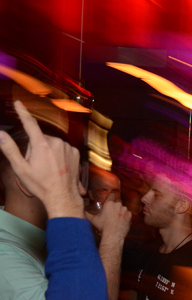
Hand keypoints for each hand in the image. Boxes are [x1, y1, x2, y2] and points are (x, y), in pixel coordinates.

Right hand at [0, 101, 84, 218]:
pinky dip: (58, 155)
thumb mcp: (20, 168)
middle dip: (35, 149)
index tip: (18, 103)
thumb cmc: (40, 184)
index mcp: (42, 145)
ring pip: (51, 144)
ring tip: (48, 168)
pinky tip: (57, 167)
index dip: (22, 112)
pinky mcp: (75, 152)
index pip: (29, 124)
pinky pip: (62, 149)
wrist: (62, 196)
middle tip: (37, 165)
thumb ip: (10, 149)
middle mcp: (57, 142)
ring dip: (47, 152)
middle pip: (40, 139)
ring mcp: (67, 147)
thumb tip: (1, 134)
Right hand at [87, 199, 131, 240]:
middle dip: (115, 205)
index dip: (111, 197)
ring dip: (120, 211)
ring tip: (116, 218)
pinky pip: (127, 213)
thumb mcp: (93, 220)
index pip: (112, 195)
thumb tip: (81, 211)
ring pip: (123, 208)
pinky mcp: (130, 215)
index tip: (110, 199)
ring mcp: (125, 210)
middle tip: (111, 212)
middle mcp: (118, 204)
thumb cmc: (103, 227)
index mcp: (109, 203)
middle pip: (118, 201)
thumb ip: (87, 214)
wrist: (113, 235)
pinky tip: (121, 221)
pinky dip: (125, 216)